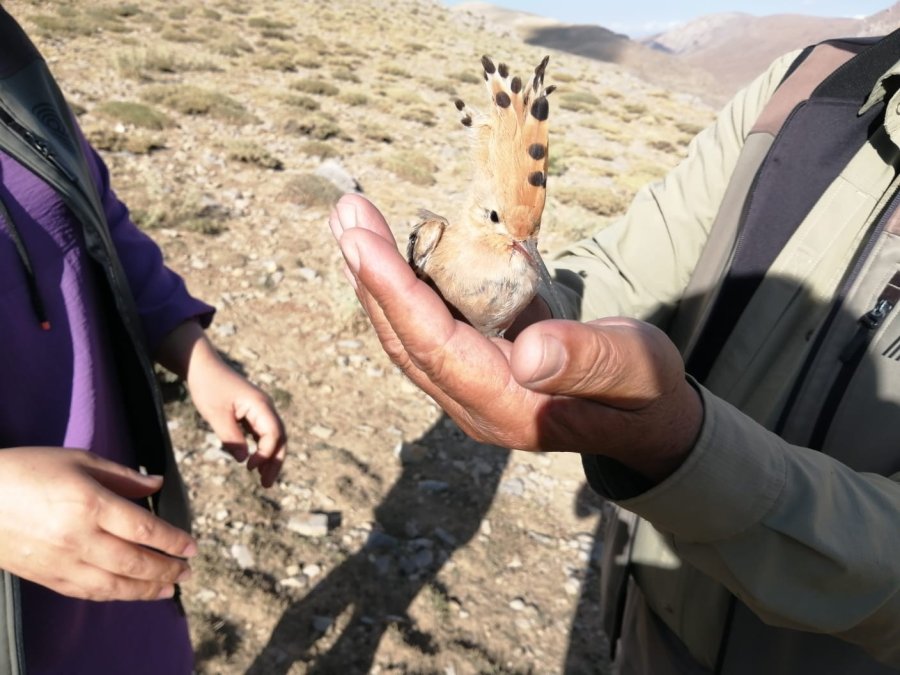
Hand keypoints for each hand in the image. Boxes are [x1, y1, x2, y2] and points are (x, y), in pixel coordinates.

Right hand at [0, 447, 194, 600]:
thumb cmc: (27, 470)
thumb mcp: (79, 459)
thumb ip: (123, 476)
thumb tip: (158, 483)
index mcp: (90, 504)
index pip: (144, 529)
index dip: (172, 541)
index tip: (192, 546)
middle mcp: (78, 538)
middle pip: (134, 561)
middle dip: (167, 569)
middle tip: (189, 570)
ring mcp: (61, 561)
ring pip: (113, 585)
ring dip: (146, 589)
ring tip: (169, 587)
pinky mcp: (47, 576)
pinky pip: (88, 592)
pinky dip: (115, 594)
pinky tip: (131, 592)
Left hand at [156, 322, 286, 487]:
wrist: (202, 366)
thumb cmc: (208, 386)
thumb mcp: (216, 414)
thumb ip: (230, 437)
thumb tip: (244, 460)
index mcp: (260, 405)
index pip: (273, 434)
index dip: (266, 454)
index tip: (249, 468)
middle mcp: (266, 407)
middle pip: (280, 438)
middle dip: (276, 461)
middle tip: (267, 484)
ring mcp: (260, 410)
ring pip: (273, 437)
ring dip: (271, 457)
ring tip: (263, 479)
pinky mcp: (252, 412)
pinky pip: (263, 433)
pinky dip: (262, 449)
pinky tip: (254, 463)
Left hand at [329, 194, 701, 482]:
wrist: (644, 421)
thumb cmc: (643, 390)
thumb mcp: (635, 370)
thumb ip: (587, 360)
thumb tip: (528, 353)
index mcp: (510, 407)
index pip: (436, 346)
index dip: (395, 292)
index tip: (360, 240)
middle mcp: (475, 406)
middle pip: (406, 340)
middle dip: (369, 276)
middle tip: (346, 212)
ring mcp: (469, 393)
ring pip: (407, 337)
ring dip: (374, 280)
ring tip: (352, 222)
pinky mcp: (472, 375)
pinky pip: (424, 333)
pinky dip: (400, 291)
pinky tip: (384, 255)